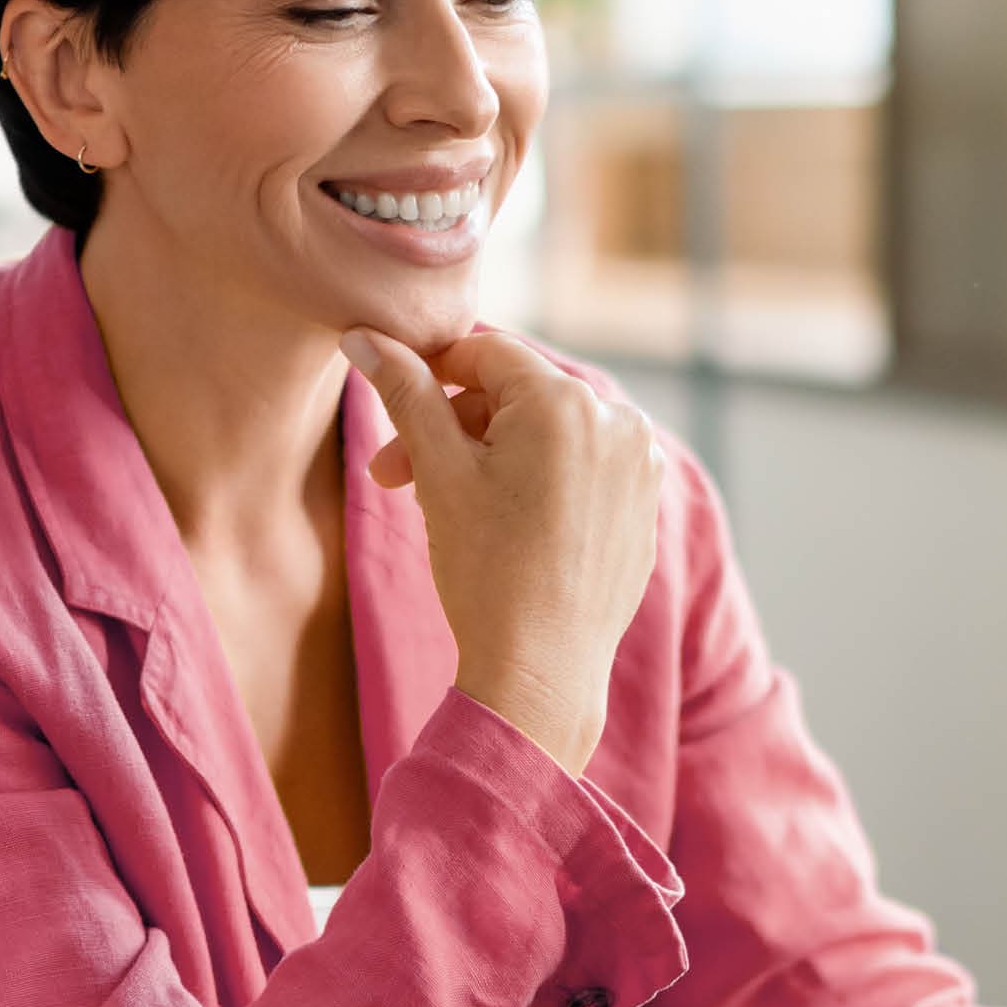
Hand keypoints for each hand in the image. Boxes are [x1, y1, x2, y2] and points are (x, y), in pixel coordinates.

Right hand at [339, 328, 663, 773]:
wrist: (542, 671)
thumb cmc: (487, 572)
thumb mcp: (438, 474)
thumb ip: (405, 394)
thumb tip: (364, 335)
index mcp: (566, 402)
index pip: (486, 353)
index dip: (430, 373)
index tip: (393, 410)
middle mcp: (616, 420)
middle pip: (516, 393)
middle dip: (452, 426)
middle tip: (396, 476)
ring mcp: (638, 464)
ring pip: (546, 430)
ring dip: (489, 452)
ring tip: (448, 504)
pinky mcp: (642, 504)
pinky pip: (579, 466)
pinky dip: (534, 479)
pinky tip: (501, 527)